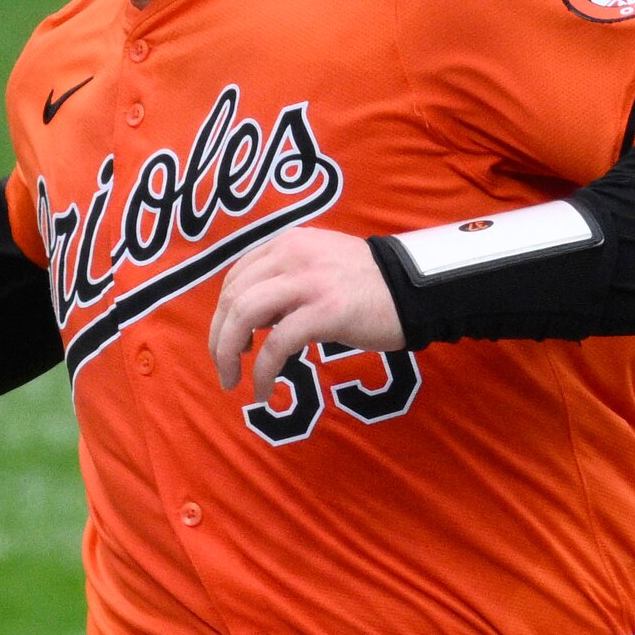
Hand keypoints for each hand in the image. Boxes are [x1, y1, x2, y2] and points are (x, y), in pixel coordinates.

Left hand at [204, 226, 399, 400]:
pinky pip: (276, 345)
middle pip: (232, 297)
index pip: (236, 277)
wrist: (415, 290)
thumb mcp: (319, 267)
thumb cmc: (369, 286)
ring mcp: (308, 282)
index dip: (222, 314)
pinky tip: (263, 391)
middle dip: (219, 339)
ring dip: (228, 353)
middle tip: (224, 369)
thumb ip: (286, 282)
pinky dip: (263, 372)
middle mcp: (291, 255)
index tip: (228, 342)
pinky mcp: (325, 311)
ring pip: (244, 316)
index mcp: (287, 244)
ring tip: (232, 381)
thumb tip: (254, 319)